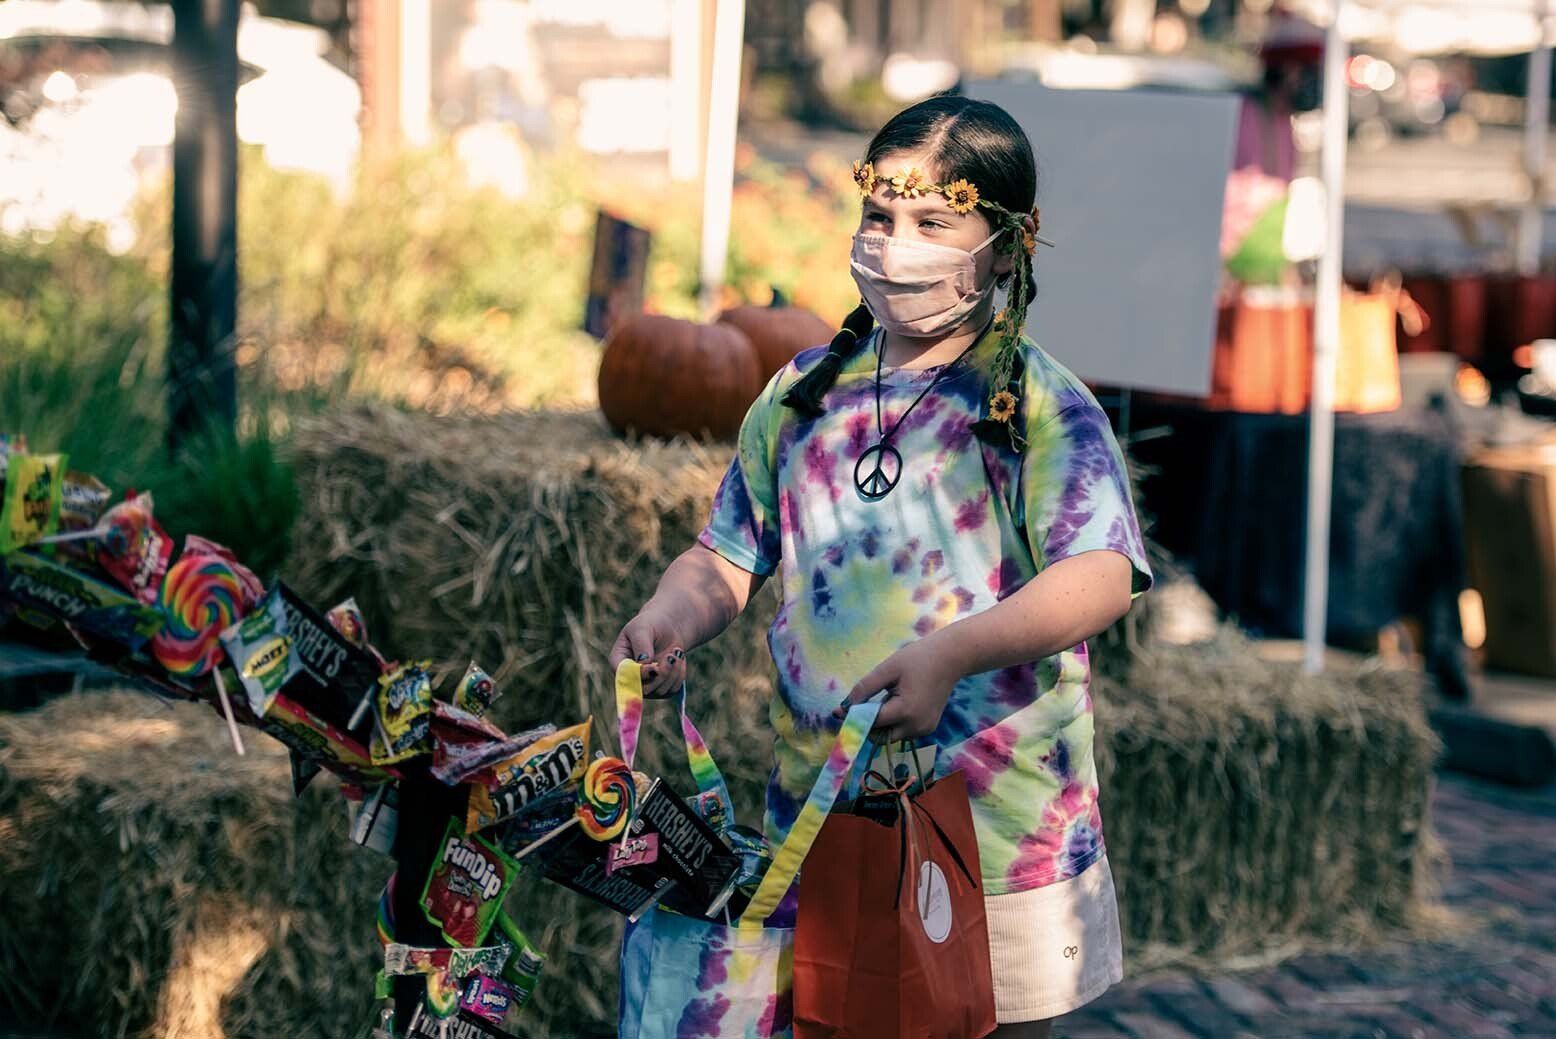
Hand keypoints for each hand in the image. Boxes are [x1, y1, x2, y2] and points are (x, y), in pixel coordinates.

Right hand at [608, 608, 686, 698]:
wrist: (667, 627)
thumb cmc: (650, 624)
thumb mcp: (642, 628)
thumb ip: (641, 644)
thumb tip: (644, 663)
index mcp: (618, 661)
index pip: (624, 676)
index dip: (639, 675)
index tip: (654, 666)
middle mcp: (630, 677)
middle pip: (644, 689)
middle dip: (661, 674)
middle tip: (671, 656)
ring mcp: (646, 684)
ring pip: (660, 690)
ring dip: (673, 672)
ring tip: (676, 653)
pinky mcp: (661, 686)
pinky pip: (672, 689)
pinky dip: (679, 675)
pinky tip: (679, 659)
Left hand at [833, 636, 963, 742]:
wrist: (951, 658)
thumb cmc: (918, 658)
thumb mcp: (888, 669)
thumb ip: (865, 688)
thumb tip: (845, 706)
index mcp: (905, 711)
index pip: (870, 723)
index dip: (852, 717)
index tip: (837, 711)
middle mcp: (916, 726)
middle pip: (880, 736)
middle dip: (867, 725)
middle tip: (862, 705)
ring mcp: (924, 730)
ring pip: (891, 736)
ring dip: (881, 724)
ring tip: (886, 698)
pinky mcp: (928, 728)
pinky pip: (903, 732)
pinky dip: (894, 723)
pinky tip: (898, 703)